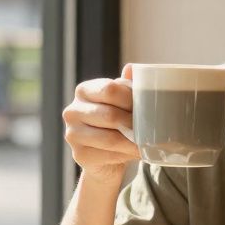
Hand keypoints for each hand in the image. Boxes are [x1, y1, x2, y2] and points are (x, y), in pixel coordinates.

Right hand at [62, 64, 139, 184]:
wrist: (104, 156)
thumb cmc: (114, 123)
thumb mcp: (121, 101)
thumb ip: (126, 86)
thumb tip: (131, 68)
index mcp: (84, 91)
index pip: (109, 89)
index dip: (131, 99)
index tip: (147, 106)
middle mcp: (72, 111)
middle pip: (110, 115)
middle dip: (134, 123)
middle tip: (151, 128)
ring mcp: (72, 134)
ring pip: (110, 138)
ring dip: (133, 142)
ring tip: (148, 142)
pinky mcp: (79, 155)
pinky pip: (109, 155)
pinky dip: (127, 155)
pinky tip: (136, 153)